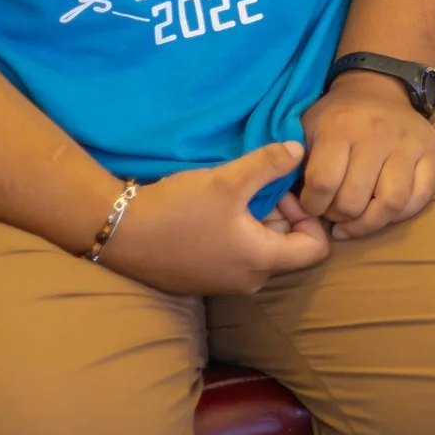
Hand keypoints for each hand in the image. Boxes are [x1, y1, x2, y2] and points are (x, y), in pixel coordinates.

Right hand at [97, 141, 330, 294]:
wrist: (118, 233)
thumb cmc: (178, 210)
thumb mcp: (228, 180)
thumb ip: (269, 164)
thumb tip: (300, 151)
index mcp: (262, 262)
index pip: (316, 249)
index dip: (310, 217)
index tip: (285, 192)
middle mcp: (248, 280)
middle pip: (288, 247)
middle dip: (283, 214)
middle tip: (261, 186)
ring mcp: (223, 283)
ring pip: (261, 249)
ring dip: (259, 221)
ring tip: (238, 193)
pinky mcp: (203, 278)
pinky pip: (237, 255)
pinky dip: (237, 232)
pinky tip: (217, 209)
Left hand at [296, 70, 434, 240]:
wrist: (379, 88)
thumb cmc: (336, 117)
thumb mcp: (306, 127)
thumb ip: (293, 160)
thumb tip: (285, 201)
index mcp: (340, 128)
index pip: (323, 183)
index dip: (312, 206)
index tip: (311, 205)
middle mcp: (376, 135)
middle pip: (355, 199)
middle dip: (338, 216)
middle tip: (333, 214)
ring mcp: (408, 145)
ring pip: (391, 203)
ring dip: (369, 223)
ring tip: (356, 222)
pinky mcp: (431, 153)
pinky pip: (421, 197)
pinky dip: (401, 214)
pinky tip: (382, 213)